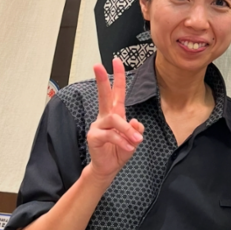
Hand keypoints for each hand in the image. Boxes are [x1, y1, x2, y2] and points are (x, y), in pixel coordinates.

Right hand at [86, 58, 143, 180]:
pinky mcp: (94, 137)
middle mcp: (105, 117)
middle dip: (102, 80)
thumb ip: (136, 130)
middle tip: (98, 65)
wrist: (109, 168)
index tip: (116, 61)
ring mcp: (98, 126)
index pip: (117, 92)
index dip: (117, 77)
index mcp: (116, 114)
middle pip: (104, 96)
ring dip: (127, 130)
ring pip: (114, 120)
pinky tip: (129, 147)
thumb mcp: (133, 139)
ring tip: (136, 140)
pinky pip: (111, 136)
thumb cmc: (120, 150)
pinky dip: (122, 142)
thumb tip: (136, 122)